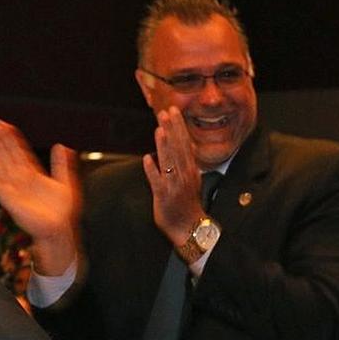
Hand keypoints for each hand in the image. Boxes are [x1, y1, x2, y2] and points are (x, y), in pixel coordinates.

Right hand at [0, 119, 79, 273]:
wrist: (58, 230)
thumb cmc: (62, 211)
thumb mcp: (66, 184)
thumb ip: (61, 165)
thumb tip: (62, 145)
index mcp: (33, 174)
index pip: (19, 151)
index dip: (10, 138)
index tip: (2, 123)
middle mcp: (20, 178)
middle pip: (5, 154)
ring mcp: (12, 187)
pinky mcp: (7, 198)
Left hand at [141, 106, 205, 246]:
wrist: (189, 228)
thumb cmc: (187, 204)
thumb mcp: (190, 181)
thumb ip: (184, 164)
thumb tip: (178, 146)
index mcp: (190, 170)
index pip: (185, 144)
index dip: (179, 127)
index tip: (173, 111)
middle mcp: (184, 175)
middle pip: (178, 148)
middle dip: (173, 129)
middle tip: (167, 112)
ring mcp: (174, 185)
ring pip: (169, 162)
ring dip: (164, 145)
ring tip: (160, 129)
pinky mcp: (164, 196)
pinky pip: (157, 181)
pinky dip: (153, 170)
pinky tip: (147, 159)